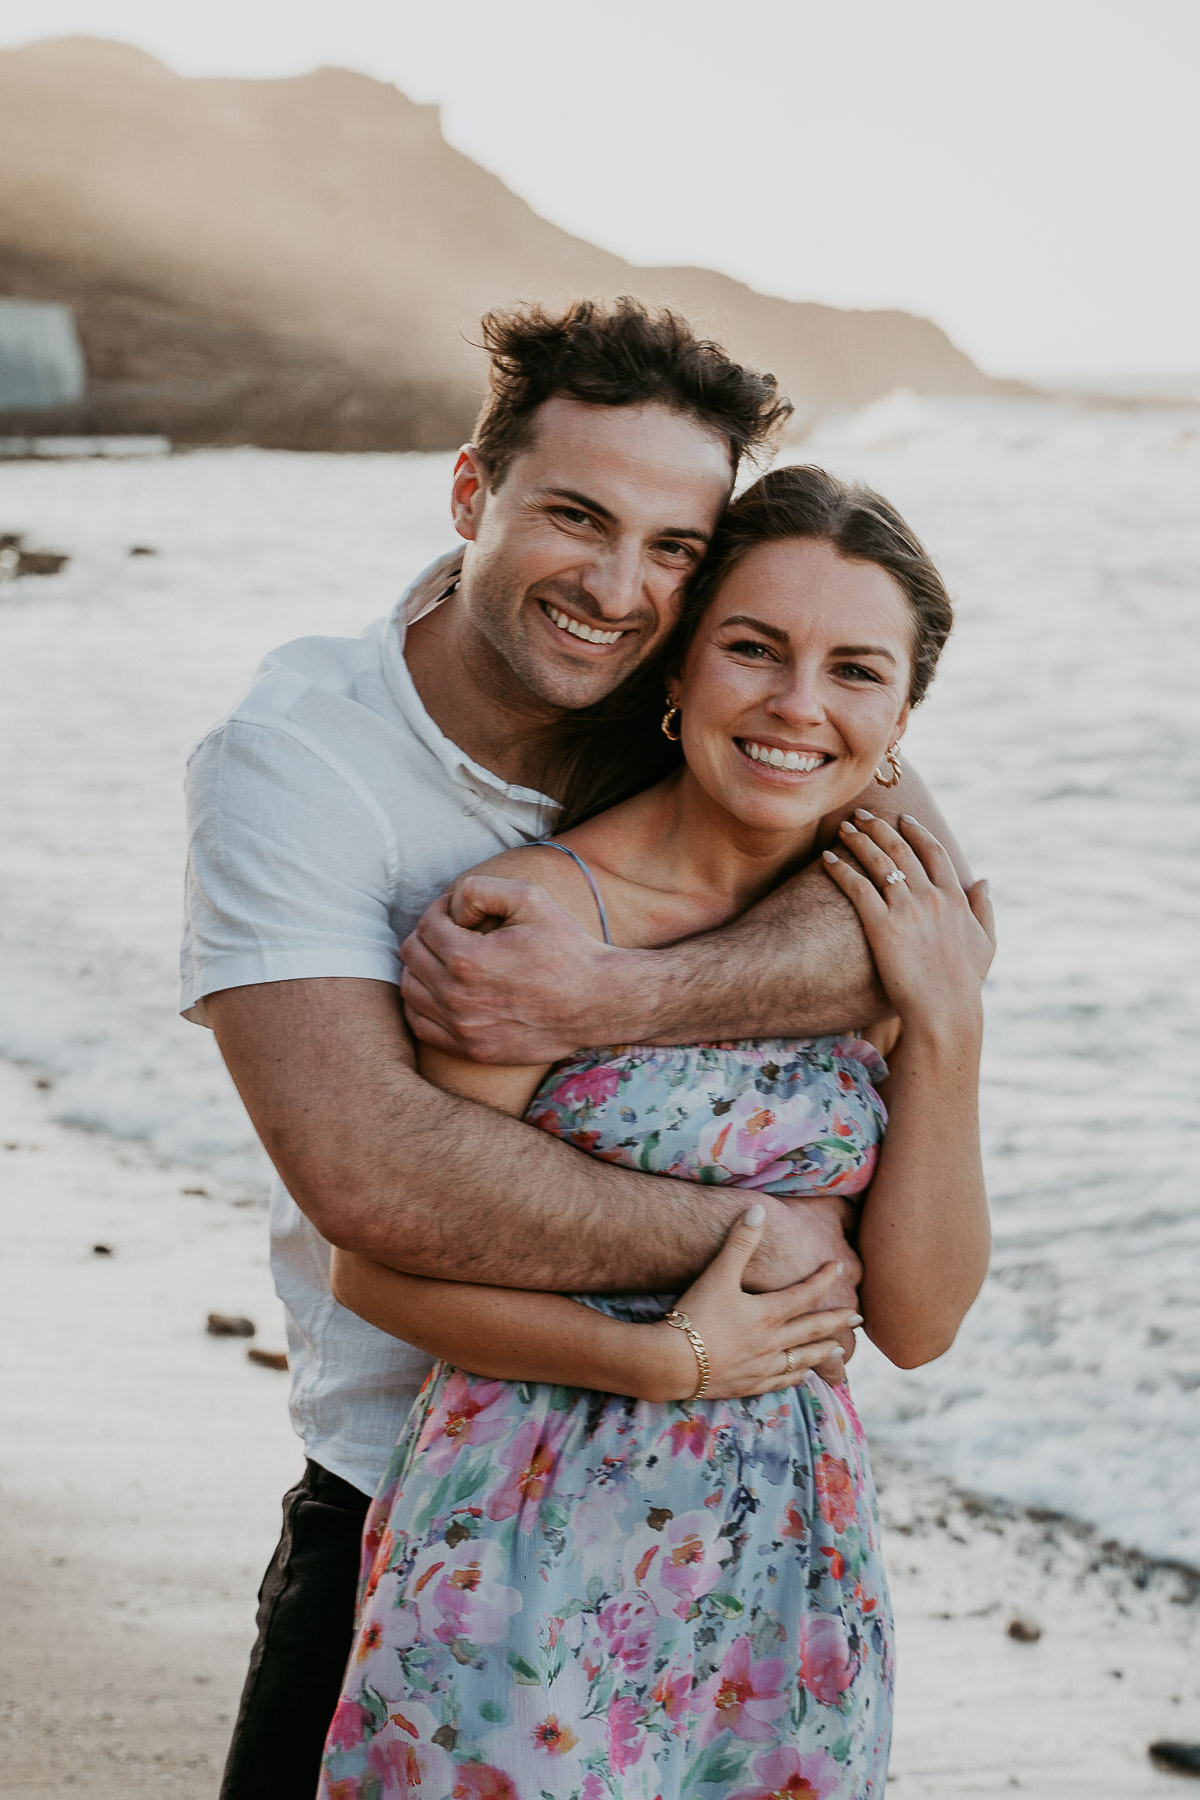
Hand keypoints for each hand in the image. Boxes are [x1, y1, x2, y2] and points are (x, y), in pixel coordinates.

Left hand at [400, 876, 632, 1062]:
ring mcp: (462, 1028)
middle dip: (428, 934)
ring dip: (422, 968)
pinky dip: (423, 1004)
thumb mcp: (531, 898)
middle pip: (412, 955)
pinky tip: (445, 990)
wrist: (598, 1003)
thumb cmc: (567, 947)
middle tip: (454, 931)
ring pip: (410, 990)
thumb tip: (452, 907)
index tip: (462, 912)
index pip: (426, 925)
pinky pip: (421, 1025)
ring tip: (448, 958)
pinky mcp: (471, 1050)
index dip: (441, 909)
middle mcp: (457, 996)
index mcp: (467, 958)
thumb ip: (481, 888)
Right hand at [647, 1206, 860, 1402]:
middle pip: (813, 1330)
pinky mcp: (749, 1385)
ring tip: (842, 1352)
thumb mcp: (717, 1274)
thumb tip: (758, 1210)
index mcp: (768, 1313)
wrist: (672, 1362)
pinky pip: (782, 1381)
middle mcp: (772, 1342)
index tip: (838, 1268)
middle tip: (858, 1317)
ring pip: (803, 1360)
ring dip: (824, 1353)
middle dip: (837, 1321)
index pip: (806, 1294)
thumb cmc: (695, 1315)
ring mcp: (762, 1367)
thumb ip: (740, 1242)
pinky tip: (802, 1377)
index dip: (824, 1279)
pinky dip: (797, 1377)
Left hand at [823, 813, 994, 1040]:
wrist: (944, 1011)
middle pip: (901, 849)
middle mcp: (931, 897)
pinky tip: (826, 858)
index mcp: (955, 898)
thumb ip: (984, 909)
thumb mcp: (986, 943)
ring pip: (878, 861)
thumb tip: (984, 880)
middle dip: (879, 827)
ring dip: (859, 839)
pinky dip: (840, 869)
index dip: (916, 831)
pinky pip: (857, 887)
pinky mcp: (882, 926)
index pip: (934, 852)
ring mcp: (906, 910)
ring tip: (844, 827)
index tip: (903, 819)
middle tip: (862, 814)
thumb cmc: (964, 983)